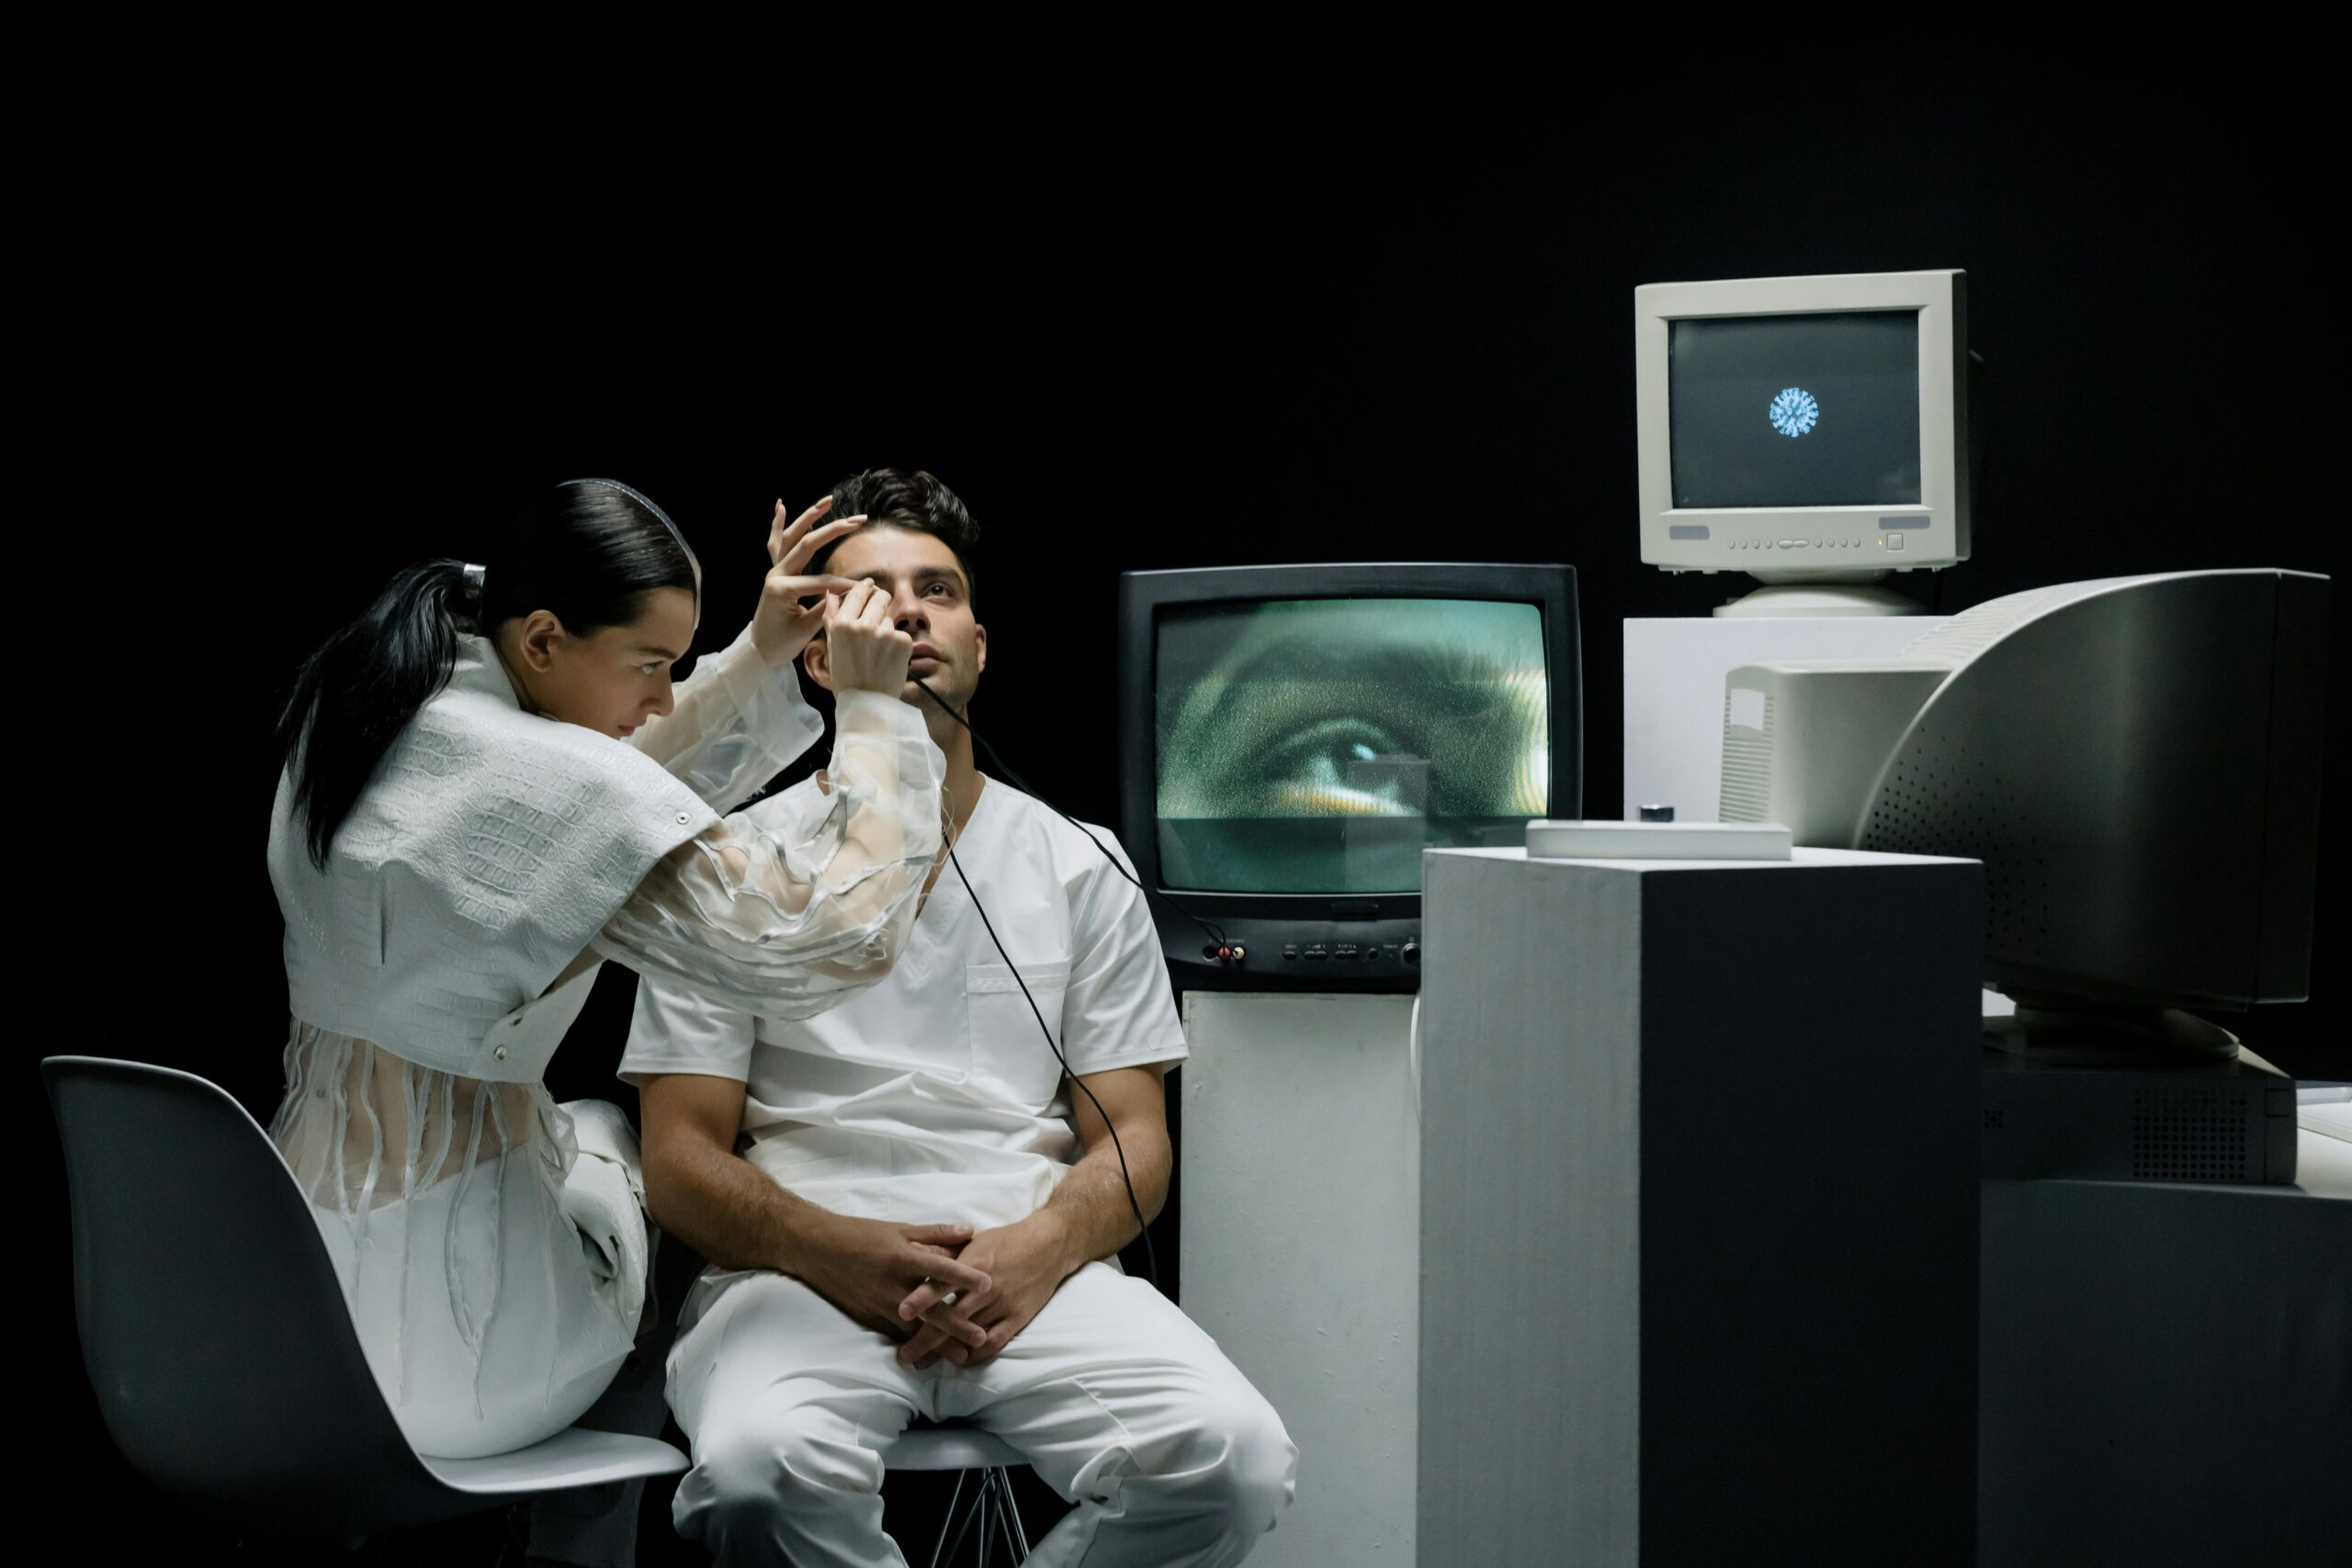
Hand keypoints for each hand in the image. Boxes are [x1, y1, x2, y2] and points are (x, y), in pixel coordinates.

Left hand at [750, 496, 867, 668]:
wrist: (757, 650)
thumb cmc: (780, 644)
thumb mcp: (805, 631)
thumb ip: (827, 609)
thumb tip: (851, 593)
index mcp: (781, 589)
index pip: (821, 581)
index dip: (845, 585)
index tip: (868, 587)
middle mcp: (775, 574)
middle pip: (806, 545)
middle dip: (833, 531)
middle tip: (856, 522)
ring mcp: (773, 570)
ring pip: (791, 536)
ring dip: (809, 516)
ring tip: (827, 501)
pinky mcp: (775, 571)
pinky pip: (776, 543)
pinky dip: (778, 524)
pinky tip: (781, 505)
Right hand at [791, 1215, 995, 1342]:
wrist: (816, 1249)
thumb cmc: (861, 1234)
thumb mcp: (899, 1228)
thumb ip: (936, 1233)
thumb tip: (970, 1231)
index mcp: (902, 1257)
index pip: (940, 1268)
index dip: (964, 1276)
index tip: (988, 1284)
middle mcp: (892, 1285)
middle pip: (930, 1309)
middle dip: (956, 1325)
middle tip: (980, 1338)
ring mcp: (878, 1305)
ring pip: (914, 1330)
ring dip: (937, 1344)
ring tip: (961, 1357)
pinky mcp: (867, 1318)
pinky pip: (894, 1334)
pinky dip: (913, 1345)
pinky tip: (929, 1358)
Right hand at [823, 579, 915, 693]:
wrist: (866, 702)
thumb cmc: (846, 676)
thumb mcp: (832, 646)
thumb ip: (832, 617)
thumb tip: (831, 594)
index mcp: (842, 623)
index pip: (858, 591)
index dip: (866, 587)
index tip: (870, 586)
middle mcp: (863, 625)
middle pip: (880, 596)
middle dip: (881, 600)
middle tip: (879, 612)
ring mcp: (885, 633)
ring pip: (889, 617)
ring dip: (885, 627)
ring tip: (878, 648)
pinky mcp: (903, 642)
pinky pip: (900, 633)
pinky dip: (896, 643)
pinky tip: (888, 657)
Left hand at [894, 1215, 1078, 1369]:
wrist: (1049, 1245)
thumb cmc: (1006, 1241)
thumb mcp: (975, 1240)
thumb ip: (947, 1253)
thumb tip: (916, 1258)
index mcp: (973, 1263)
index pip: (943, 1283)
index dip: (922, 1299)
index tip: (901, 1313)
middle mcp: (986, 1287)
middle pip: (951, 1317)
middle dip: (925, 1339)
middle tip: (904, 1356)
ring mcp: (1003, 1305)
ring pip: (969, 1334)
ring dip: (945, 1352)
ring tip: (923, 1364)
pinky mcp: (1017, 1318)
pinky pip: (994, 1343)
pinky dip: (976, 1355)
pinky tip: (960, 1361)